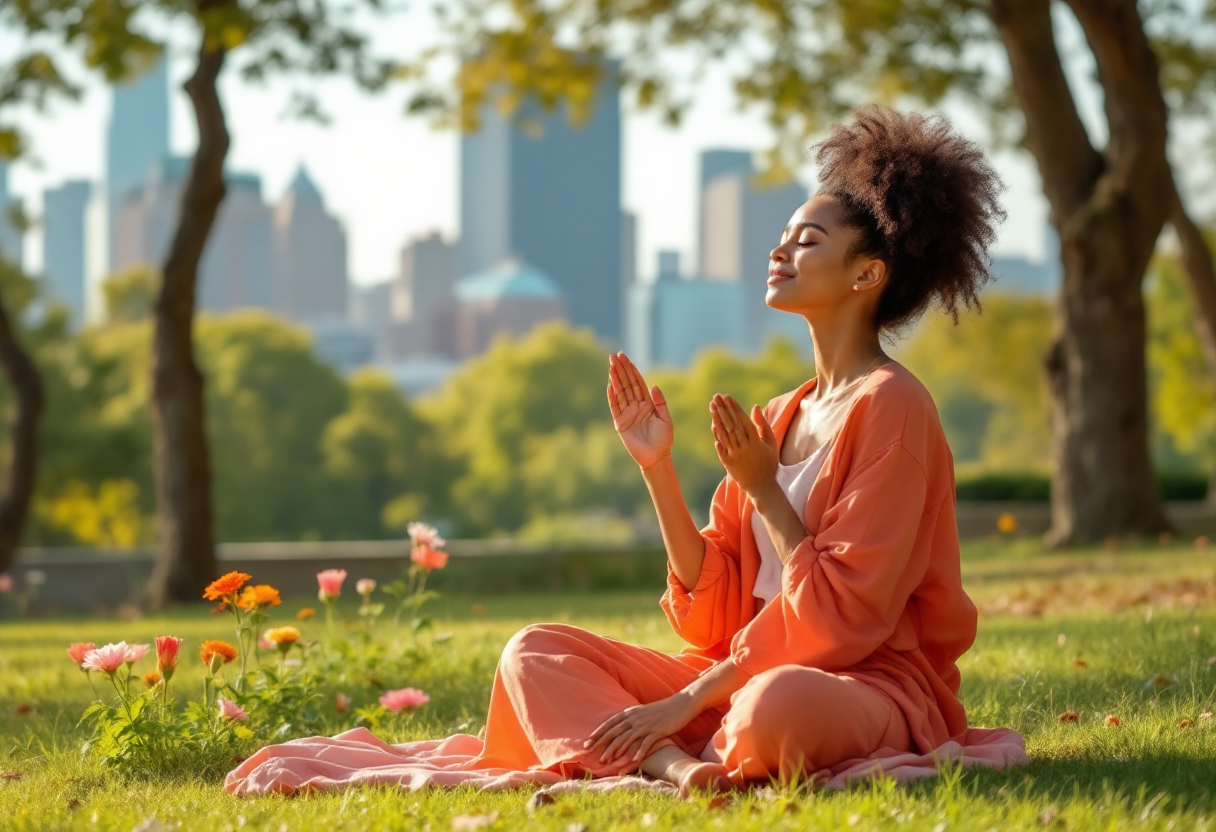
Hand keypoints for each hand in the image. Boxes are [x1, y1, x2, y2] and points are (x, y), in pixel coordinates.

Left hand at [585, 692, 699, 764]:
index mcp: (630, 713)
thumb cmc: (660, 710)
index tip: (587, 742)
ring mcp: (645, 725)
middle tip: (591, 755)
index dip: (598, 733)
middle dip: (602, 744)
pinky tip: (634, 761)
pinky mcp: (657, 730)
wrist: (680, 704)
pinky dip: (639, 751)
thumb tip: (619, 729)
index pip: (609, 723)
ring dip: (615, 751)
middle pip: (615, 732)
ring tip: (606, 762)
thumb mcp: (642, 712)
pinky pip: (646, 742)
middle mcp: (635, 718)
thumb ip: (630, 719)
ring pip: (626, 739)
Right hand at [607, 352, 672, 469]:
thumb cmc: (664, 439)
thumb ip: (660, 403)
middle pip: (627, 384)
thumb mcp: (666, 419)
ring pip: (620, 393)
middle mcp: (636, 406)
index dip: (632, 370)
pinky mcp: (620, 423)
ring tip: (610, 366)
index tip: (626, 358)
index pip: (638, 383)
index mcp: (647, 403)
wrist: (656, 457)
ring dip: (615, 379)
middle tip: (614, 355)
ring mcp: (627, 414)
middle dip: (621, 370)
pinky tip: (609, 385)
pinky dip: (612, 397)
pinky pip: (614, 407)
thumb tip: (653, 386)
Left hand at [710, 394, 778, 496]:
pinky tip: (713, 425)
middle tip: (716, 397)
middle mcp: (744, 447)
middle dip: (723, 409)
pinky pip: (720, 447)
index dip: (734, 408)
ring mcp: (735, 455)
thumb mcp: (771, 443)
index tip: (727, 397)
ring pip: (724, 434)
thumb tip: (755, 407)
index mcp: (756, 441)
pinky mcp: (727, 462)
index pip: (743, 420)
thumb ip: (763, 425)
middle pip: (731, 425)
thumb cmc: (768, 462)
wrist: (761, 486)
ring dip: (717, 419)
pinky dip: (717, 436)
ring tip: (712, 406)